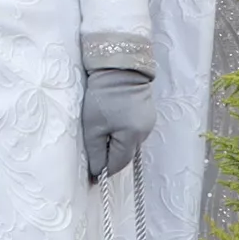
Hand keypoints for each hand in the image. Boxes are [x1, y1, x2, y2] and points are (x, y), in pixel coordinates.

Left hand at [82, 66, 155, 182]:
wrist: (119, 67)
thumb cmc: (102, 96)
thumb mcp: (93, 126)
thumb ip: (95, 151)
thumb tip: (97, 172)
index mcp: (133, 137)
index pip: (118, 164)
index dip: (104, 169)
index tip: (90, 172)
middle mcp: (145, 132)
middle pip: (126, 155)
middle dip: (110, 156)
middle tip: (93, 151)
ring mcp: (148, 122)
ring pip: (130, 143)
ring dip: (116, 144)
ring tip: (101, 131)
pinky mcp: (147, 113)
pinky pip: (133, 131)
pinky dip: (122, 132)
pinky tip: (112, 122)